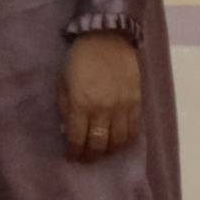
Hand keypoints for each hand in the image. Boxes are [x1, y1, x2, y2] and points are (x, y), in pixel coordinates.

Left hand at [61, 27, 141, 160]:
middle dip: (91, 156)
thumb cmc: (78, 60)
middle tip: (86, 159)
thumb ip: (66, 108)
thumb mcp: (63, 83)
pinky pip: (133, 129)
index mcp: (81, 103)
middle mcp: (103, 109)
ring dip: (109, 151)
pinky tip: (118, 142)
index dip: (74, 152)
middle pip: (99, 143)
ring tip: (102, 153)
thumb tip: (68, 131)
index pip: (78, 138)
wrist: (107, 40)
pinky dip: (125, 140)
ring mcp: (123, 107)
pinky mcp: (136, 102)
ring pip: (119, 140)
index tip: (71, 158)